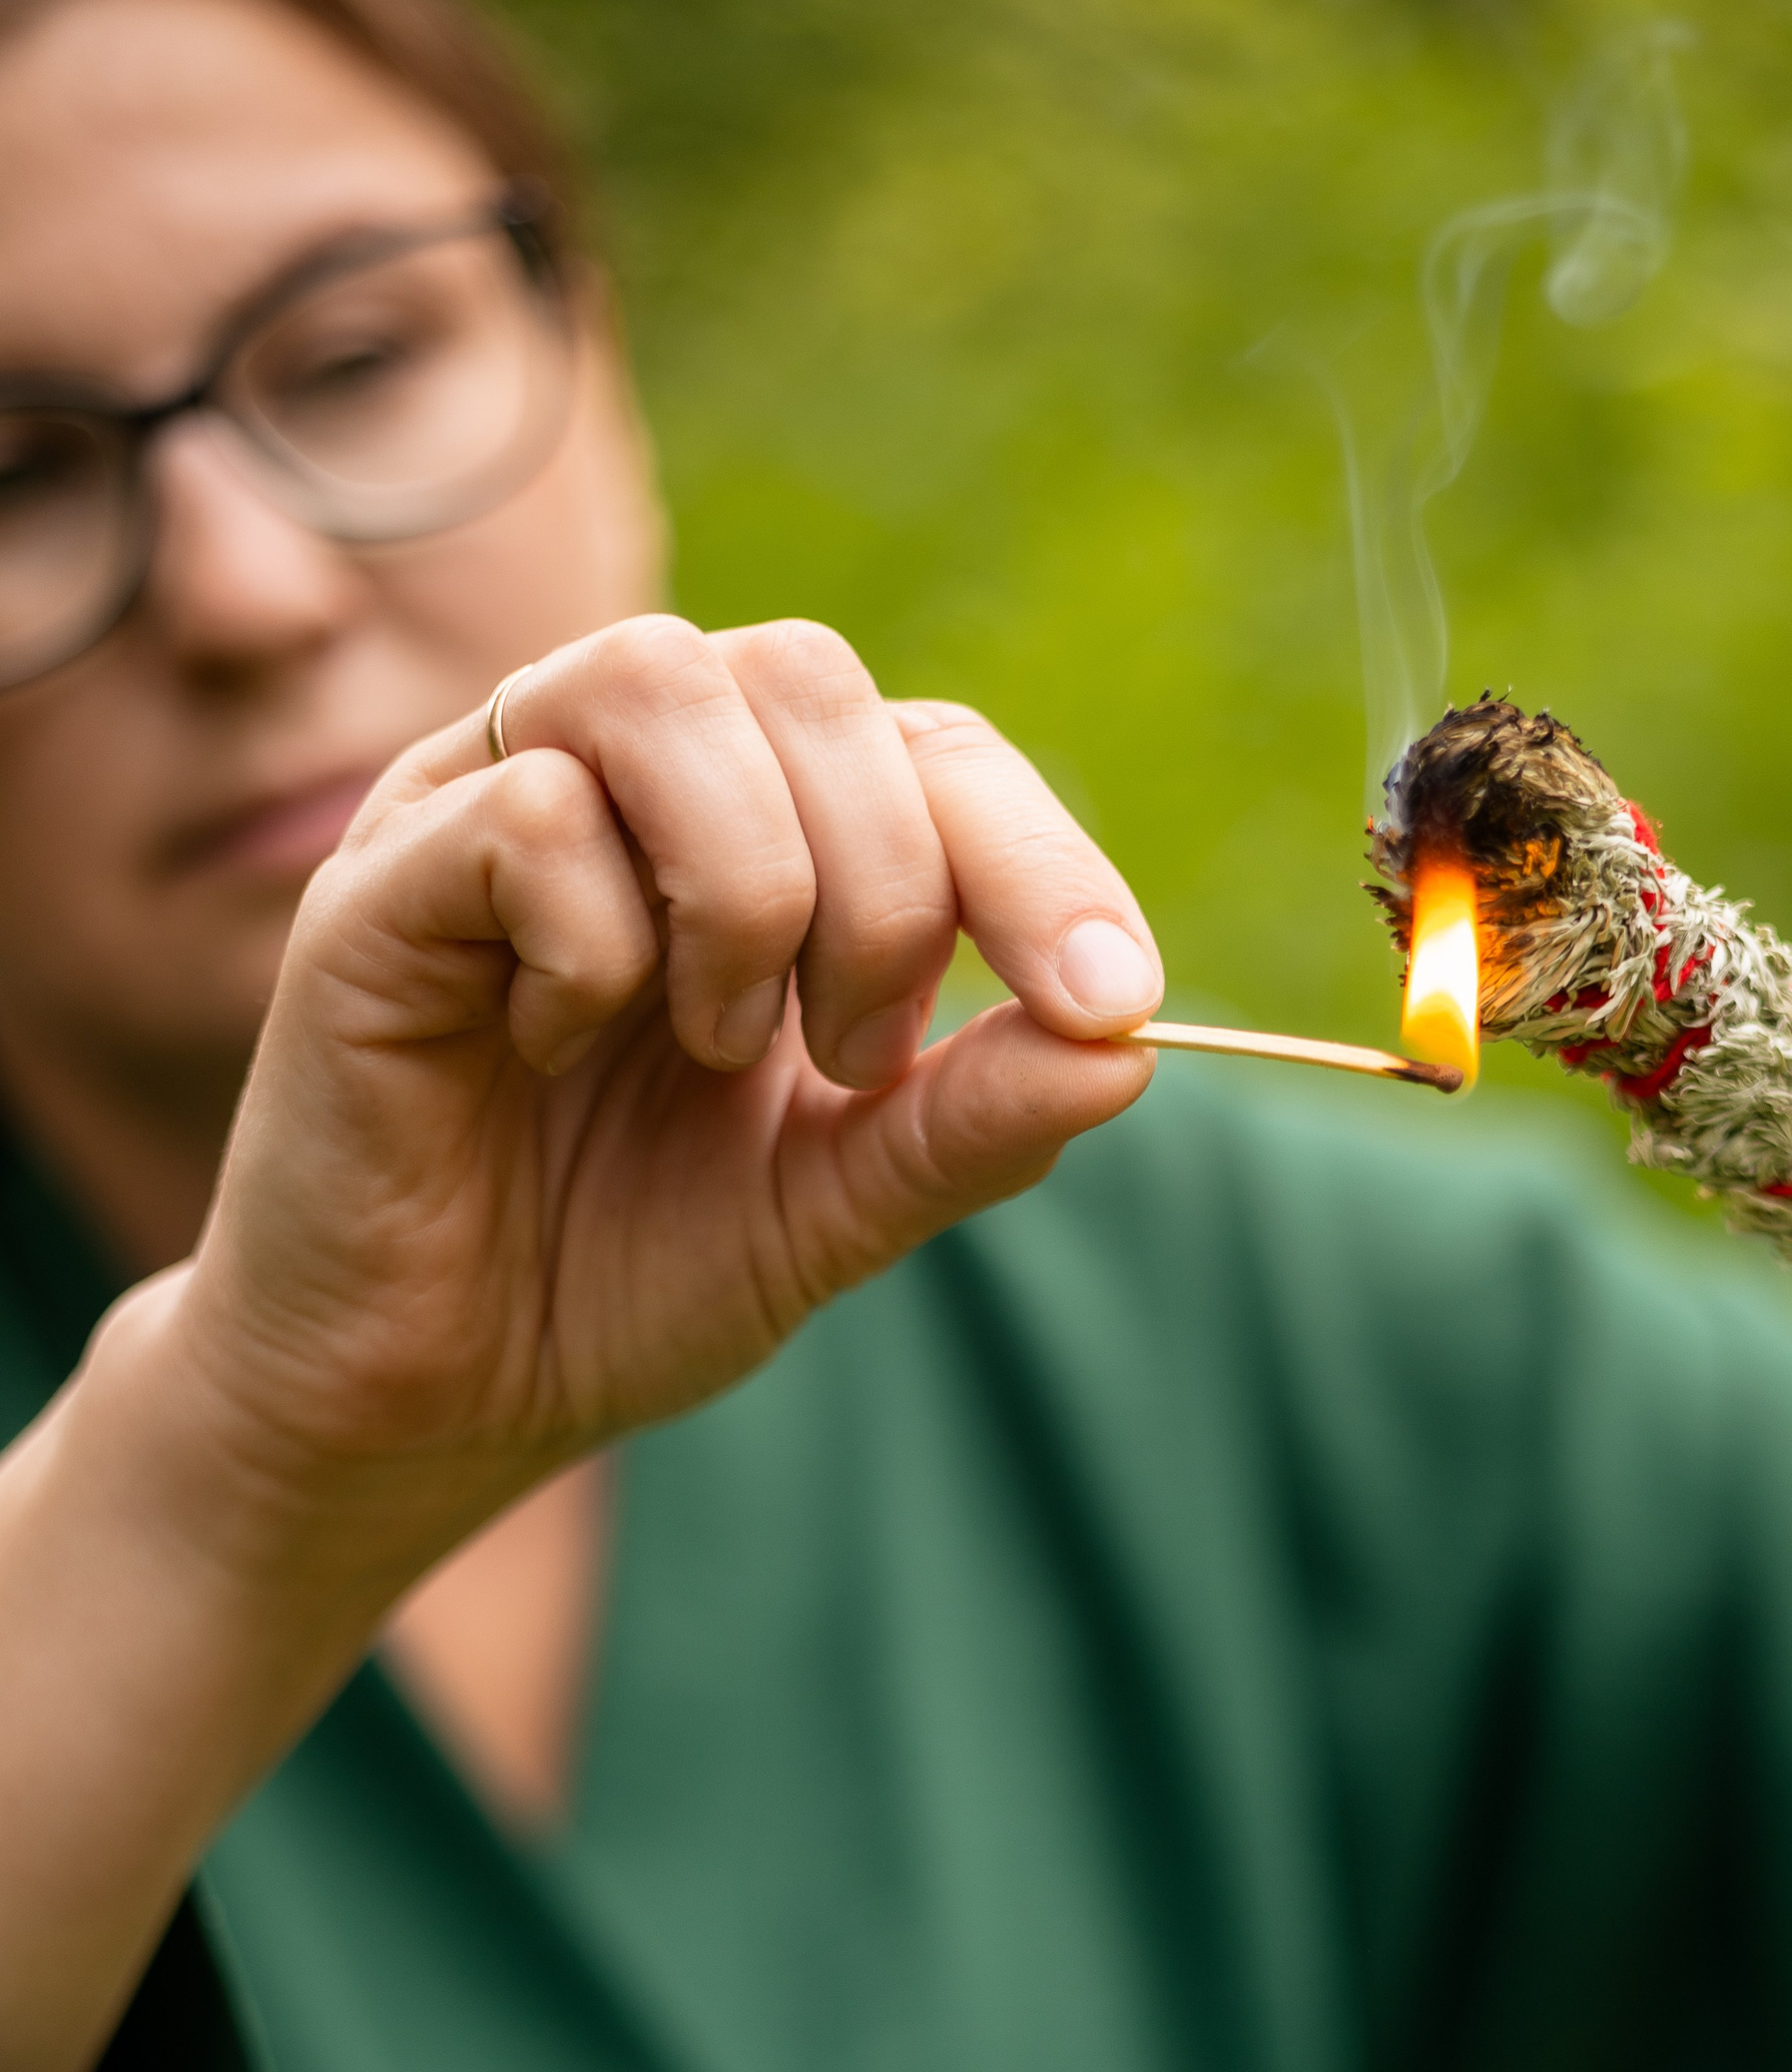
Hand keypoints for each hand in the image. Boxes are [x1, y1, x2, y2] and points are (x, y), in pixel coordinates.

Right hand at [159, 614, 1160, 1604]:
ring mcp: (496, 806)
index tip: (1111, 1000)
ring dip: (745, 885)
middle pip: (812, 676)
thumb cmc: (627, 1272)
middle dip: (885, 883)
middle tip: (845, 1058)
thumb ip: (971, 1121)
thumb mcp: (837, 1204)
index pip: (935, 750)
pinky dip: (595, 941)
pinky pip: (527, 807)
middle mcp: (638, 784)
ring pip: (664, 683)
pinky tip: (561, 1046)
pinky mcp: (379, 878)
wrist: (429, 1395)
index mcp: (768, 834)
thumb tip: (1134, 1051)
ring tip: (715, 1042)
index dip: (1040, 857)